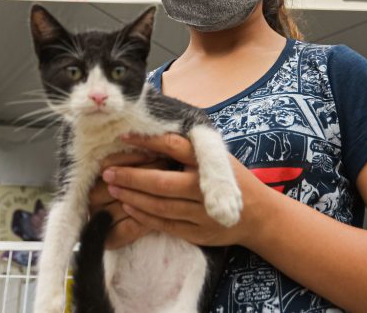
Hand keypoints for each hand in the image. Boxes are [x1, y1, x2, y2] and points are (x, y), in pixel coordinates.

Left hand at [101, 133, 268, 246]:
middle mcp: (205, 188)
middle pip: (160, 182)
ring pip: (159, 206)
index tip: (123, 136)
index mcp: (209, 163)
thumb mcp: (218, 157)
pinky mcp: (198, 233)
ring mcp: (201, 213)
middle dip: (130, 176)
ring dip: (132, 196)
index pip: (173, 146)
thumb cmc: (231, 179)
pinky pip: (164, 224)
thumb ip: (189, 150)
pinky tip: (129, 206)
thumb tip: (152, 133)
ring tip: (112, 187)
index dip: (147, 141)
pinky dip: (144, 215)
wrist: (258, 214)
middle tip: (107, 171)